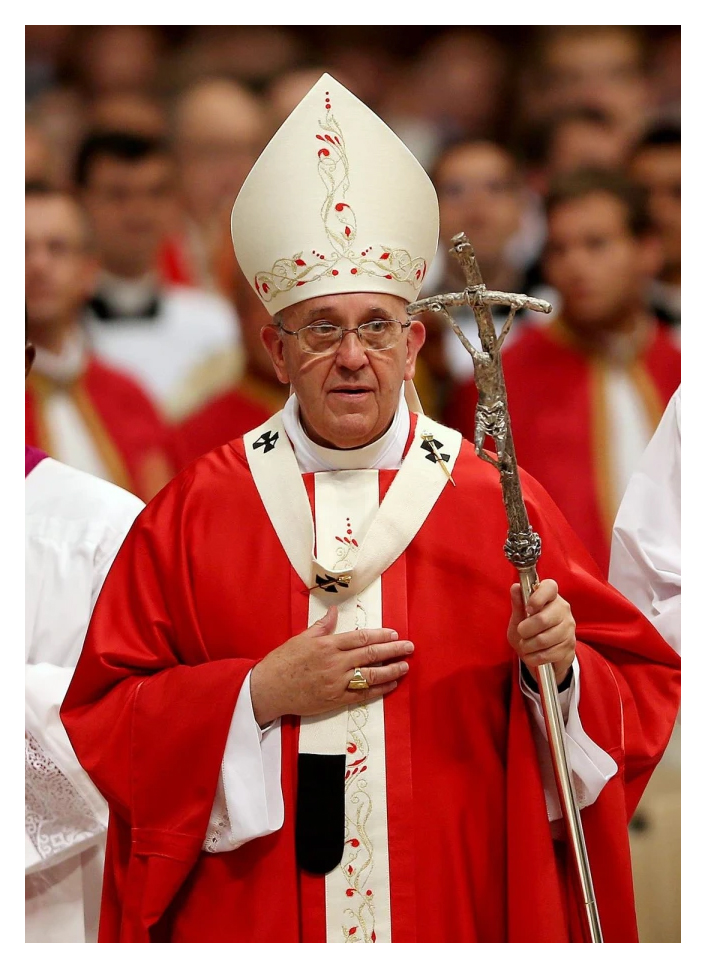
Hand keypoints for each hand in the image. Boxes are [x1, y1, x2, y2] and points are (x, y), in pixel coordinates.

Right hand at [250, 606, 412, 725]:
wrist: (269, 689)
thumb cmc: (282, 662)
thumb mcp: (301, 638)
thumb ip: (322, 626)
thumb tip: (334, 611)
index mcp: (327, 645)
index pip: (360, 638)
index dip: (380, 636)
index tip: (394, 634)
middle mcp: (334, 663)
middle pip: (370, 655)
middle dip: (393, 651)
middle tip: (409, 647)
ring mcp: (336, 683)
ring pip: (370, 676)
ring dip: (390, 671)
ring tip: (404, 667)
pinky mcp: (335, 700)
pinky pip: (362, 695)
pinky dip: (378, 690)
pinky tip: (391, 685)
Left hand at [507, 579, 575, 685]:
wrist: (542, 656)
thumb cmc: (529, 631)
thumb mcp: (519, 617)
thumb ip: (518, 603)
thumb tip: (515, 587)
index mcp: (551, 597)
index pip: (550, 587)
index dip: (538, 597)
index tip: (528, 608)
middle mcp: (563, 610)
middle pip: (542, 619)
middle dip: (525, 630)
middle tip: (521, 633)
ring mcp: (569, 628)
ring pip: (543, 640)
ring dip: (528, 646)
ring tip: (525, 646)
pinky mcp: (570, 646)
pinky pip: (548, 654)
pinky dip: (534, 657)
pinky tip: (533, 655)